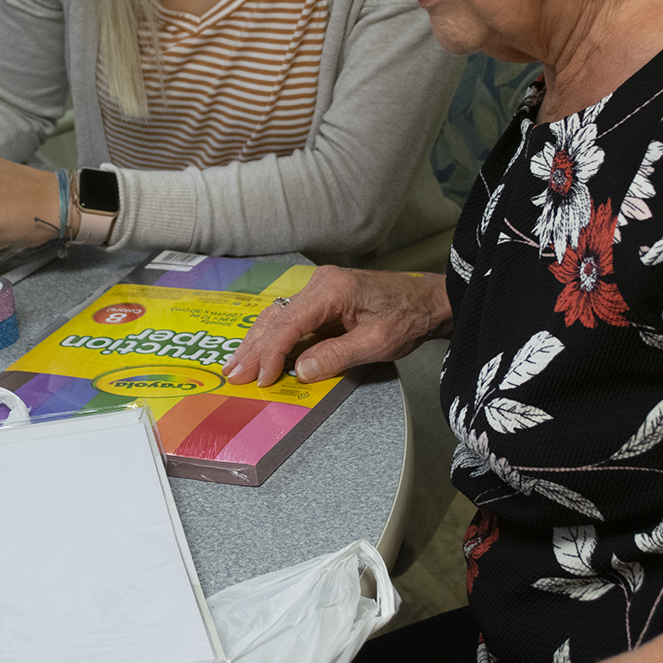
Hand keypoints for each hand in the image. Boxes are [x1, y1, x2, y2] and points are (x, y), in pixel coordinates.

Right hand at [224, 266, 451, 387]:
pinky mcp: (324, 297)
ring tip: (236, 366)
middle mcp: (320, 283)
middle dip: (253, 349)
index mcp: (332, 290)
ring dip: (258, 342)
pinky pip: (290, 317)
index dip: (271, 353)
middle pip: (276, 318)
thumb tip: (299, 371)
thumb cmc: (408, 319)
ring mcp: (320, 288)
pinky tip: (258, 350)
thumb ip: (336, 356)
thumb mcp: (376, 343)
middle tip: (232, 375)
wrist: (430, 300)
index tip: (261, 378)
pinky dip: (273, 336)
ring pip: (278, 316)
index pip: (289, 324)